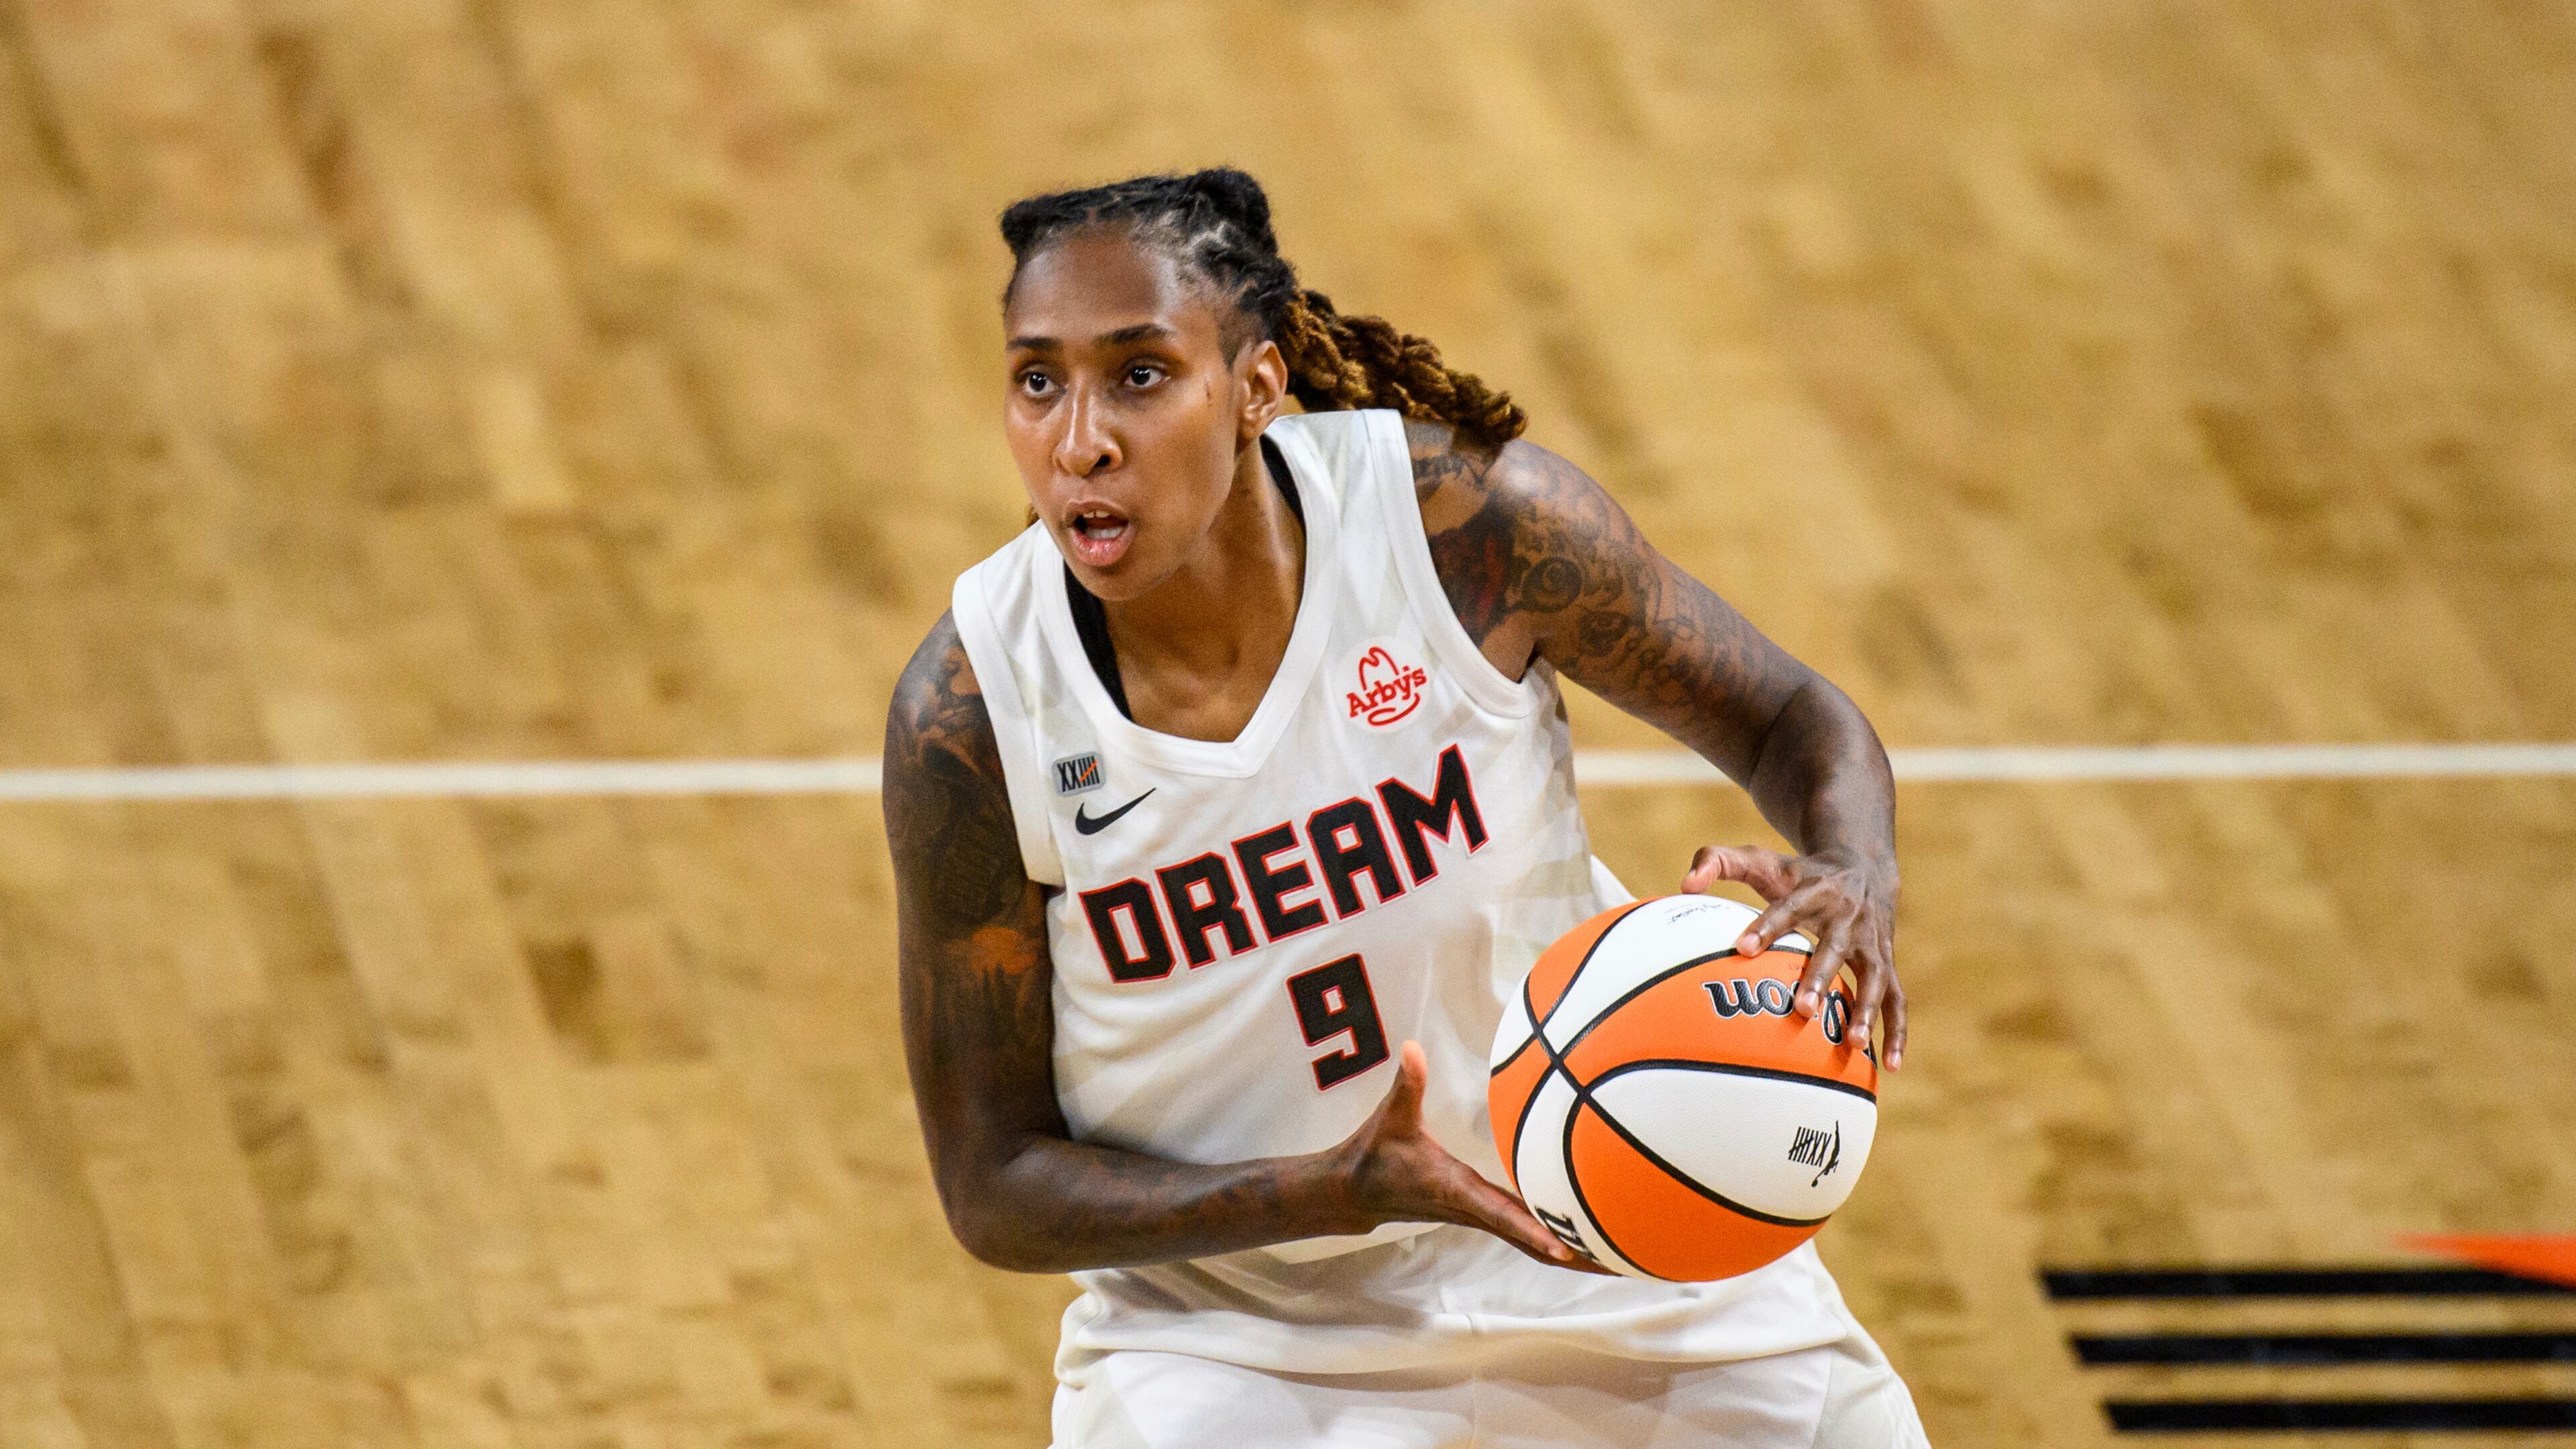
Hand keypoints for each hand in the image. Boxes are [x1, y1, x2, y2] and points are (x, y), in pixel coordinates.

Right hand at [1329, 1041, 1604, 1270]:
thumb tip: (1411, 1048)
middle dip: (1573, 1254)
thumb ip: (1407, 1083)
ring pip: (1531, 1241)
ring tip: (1618, 1260)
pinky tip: (1581, 1242)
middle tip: (1620, 1263)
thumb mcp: (1391, 1116)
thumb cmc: (1376, 1153)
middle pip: (1531, 1240)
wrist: (1355, 1193)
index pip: (1498, 1213)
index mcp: (1455, 1188)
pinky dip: (1553, 1240)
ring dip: (1571, 1253)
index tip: (1564, 1248)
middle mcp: (1472, 1208)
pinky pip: (1524, 1231)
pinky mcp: (1479, 1212)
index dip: (1531, 1229)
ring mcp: (1478, 1214)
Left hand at [1682, 844, 1905, 1068]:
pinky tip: (1890, 1067)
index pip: (1788, 906)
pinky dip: (1897, 1032)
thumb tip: (1684, 885)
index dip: (1767, 925)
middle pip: (1835, 947)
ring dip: (1867, 1010)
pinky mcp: (1887, 963)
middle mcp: (1848, 917)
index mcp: (1814, 890)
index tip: (1742, 948)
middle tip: (1802, 1009)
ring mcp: (1873, 942)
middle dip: (1820, 976)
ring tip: (1853, 1044)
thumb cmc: (1796, 872)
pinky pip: (1898, 1000)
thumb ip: (1715, 862)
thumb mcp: (1758, 859)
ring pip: (1876, 977)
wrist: (1862, 866)